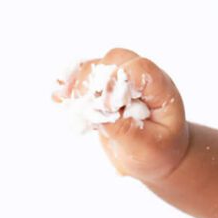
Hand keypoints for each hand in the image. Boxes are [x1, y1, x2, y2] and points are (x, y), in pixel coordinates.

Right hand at [51, 46, 191, 183]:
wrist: (157, 158)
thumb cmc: (159, 152)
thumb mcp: (148, 148)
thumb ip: (127, 130)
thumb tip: (102, 112)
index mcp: (159, 88)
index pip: (137, 69)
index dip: (117, 81)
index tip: (105, 105)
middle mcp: (141, 79)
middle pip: (114, 60)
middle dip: (93, 78)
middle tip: (79, 100)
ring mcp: (122, 82)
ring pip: (97, 67)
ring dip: (78, 81)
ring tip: (63, 97)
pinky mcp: (105, 92)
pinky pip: (86, 81)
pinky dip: (72, 88)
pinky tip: (58, 97)